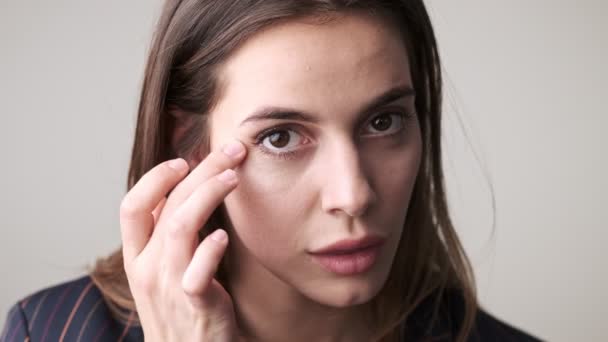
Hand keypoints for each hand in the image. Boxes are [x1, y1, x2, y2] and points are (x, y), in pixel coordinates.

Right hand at [119, 140, 246, 341]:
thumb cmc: (181, 308)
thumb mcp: (162, 271)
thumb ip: (168, 236)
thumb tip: (187, 189)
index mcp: (137, 257)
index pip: (132, 206)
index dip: (155, 178)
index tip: (184, 159)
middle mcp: (147, 268)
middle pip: (166, 205)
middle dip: (200, 170)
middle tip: (231, 150)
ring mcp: (169, 286)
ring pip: (179, 227)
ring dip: (208, 194)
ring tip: (233, 176)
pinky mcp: (195, 303)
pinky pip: (198, 272)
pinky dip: (210, 249)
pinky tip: (224, 234)